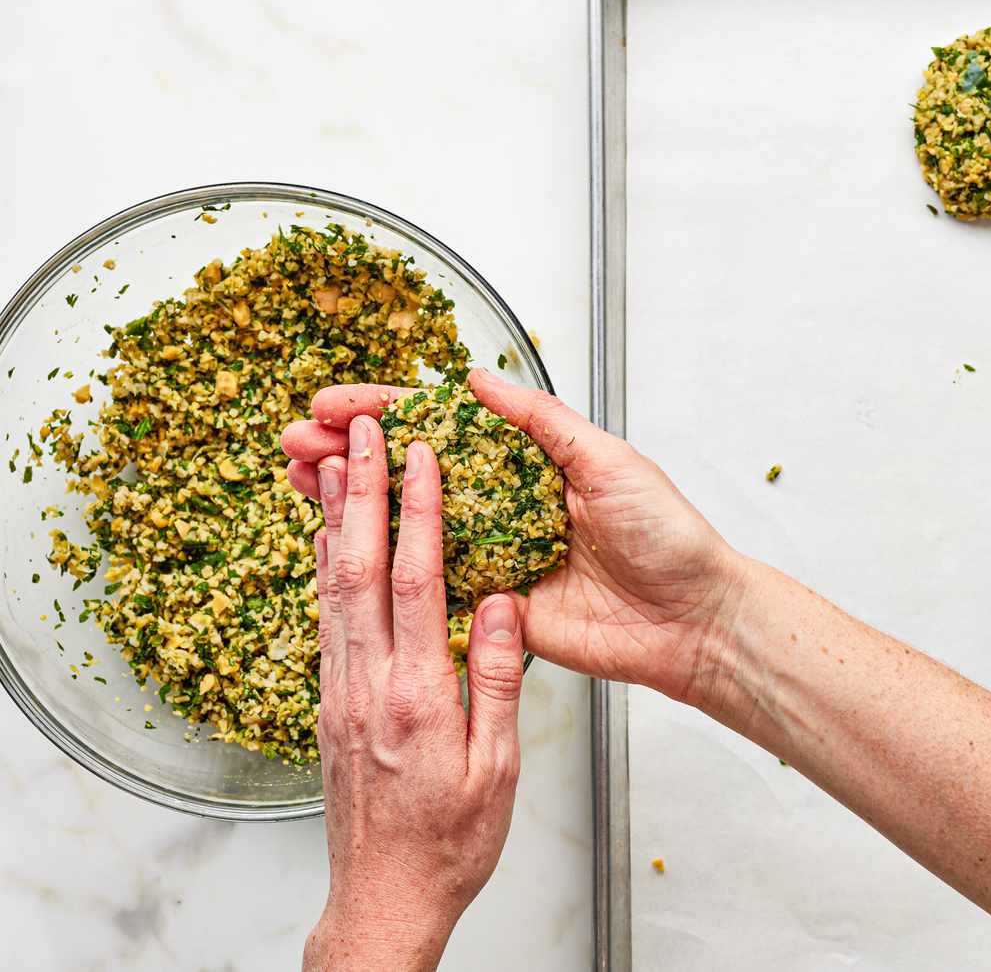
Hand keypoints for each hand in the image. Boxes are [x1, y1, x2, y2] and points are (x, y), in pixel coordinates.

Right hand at [282, 369, 746, 705]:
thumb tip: (478, 379)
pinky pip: (428, 585)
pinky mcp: (489, 609)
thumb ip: (541, 423)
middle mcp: (502, 505)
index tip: (334, 402)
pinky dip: (381, 564)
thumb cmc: (665, 534)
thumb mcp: (607, 460)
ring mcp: (492, 556)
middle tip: (292, 440)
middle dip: (348, 452)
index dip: (386, 412)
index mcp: (528, 462)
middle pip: (410, 471)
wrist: (690, 618)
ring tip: (294, 478)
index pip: (444, 427)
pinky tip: (335, 545)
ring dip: (349, 501)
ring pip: (406, 524)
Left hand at [302, 415, 525, 971]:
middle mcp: (366, 684)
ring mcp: (338, 692)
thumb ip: (497, 679)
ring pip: (330, 586)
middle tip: (358, 428)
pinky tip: (324, 541)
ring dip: (333, 518)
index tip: (420, 454)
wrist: (383, 900)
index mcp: (417, 694)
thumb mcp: (498, 767)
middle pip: (356, 566)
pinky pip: (324, 619)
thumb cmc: (450, 843)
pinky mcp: (327, 705)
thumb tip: (500, 605)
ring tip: (334, 462)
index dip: (418, 509)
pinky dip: (323, 568)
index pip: (415, 580)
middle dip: (359, 489)